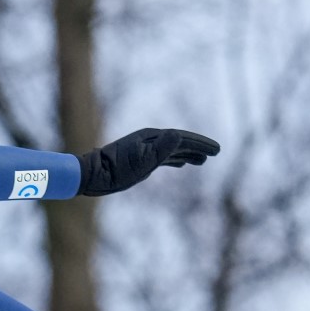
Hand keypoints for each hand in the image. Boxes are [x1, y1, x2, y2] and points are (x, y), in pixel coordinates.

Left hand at [76, 128, 220, 195]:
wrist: (92, 174)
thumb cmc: (115, 170)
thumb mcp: (141, 161)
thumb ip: (161, 149)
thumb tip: (179, 135)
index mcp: (153, 137)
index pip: (183, 138)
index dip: (200, 144)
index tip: (216, 150)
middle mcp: (150, 140)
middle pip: (180, 142)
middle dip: (198, 147)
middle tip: (215, 152)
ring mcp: (144, 150)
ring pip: (173, 150)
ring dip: (188, 154)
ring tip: (203, 160)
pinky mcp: (139, 160)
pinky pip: (163, 157)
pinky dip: (175, 159)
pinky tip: (180, 165)